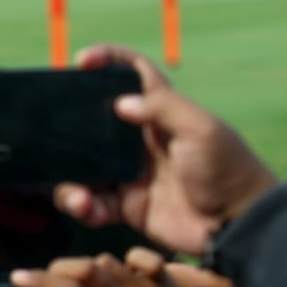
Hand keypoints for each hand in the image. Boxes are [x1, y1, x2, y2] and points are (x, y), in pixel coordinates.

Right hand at [12, 247, 238, 286]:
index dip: (38, 280)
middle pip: (83, 267)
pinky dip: (124, 258)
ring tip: (79, 282)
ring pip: (105, 260)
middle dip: (56, 268)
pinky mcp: (165, 281)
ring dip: (86, 267)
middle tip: (46, 279)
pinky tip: (118, 272)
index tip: (18, 278)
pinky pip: (139, 255)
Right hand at [53, 45, 276, 255]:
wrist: (235, 226)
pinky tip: (88, 210)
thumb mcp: (202, 130)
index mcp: (160, 113)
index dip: (108, 60)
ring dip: (70, 181)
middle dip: (68, 126)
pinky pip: (90, 202)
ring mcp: (127, 173)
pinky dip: (82, 206)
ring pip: (81, 167)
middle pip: (92, 122)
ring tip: (79, 197)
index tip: (82, 60)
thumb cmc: (226, 170)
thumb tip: (119, 102)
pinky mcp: (124, 205)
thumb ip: (162, 108)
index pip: (132, 75)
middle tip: (50, 134)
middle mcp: (137, 140)